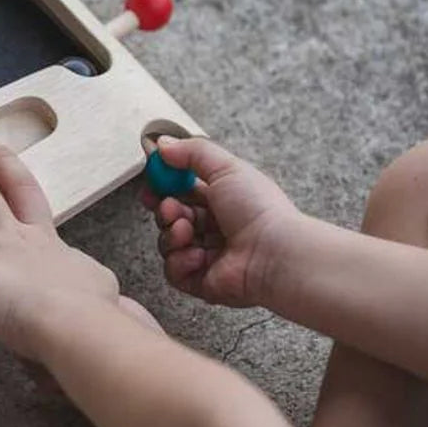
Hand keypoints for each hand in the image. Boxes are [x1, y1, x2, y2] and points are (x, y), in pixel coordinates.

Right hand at [142, 136, 302, 307]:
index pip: (183, 191)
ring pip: (168, 243)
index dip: (164, 187)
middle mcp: (216, 228)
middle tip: (170, 208)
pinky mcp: (203, 281)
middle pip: (172, 217)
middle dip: (166, 210)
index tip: (153, 183)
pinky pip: (173, 272)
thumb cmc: (259, 211)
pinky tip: (197, 255)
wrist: (274, 254)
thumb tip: (163, 146)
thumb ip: (192, 153)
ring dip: (172, 235)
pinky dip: (180, 262)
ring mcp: (209, 256)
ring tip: (187, 231)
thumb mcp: (227, 168)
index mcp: (223, 200)